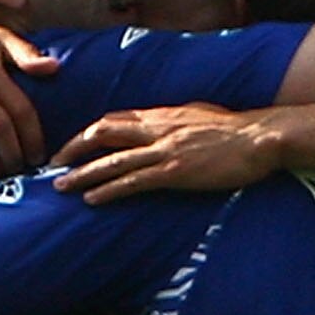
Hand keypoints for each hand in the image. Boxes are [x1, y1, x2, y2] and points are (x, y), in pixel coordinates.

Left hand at [54, 104, 277, 200]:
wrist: (260, 138)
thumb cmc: (238, 130)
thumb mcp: (201, 115)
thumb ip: (177, 121)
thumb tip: (166, 125)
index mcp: (163, 115)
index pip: (115, 118)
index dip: (89, 132)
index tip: (73, 145)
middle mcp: (157, 128)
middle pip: (102, 132)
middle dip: (74, 148)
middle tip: (53, 163)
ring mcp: (164, 150)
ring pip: (111, 160)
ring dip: (82, 174)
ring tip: (60, 187)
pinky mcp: (175, 172)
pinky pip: (133, 181)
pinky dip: (108, 190)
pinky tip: (91, 200)